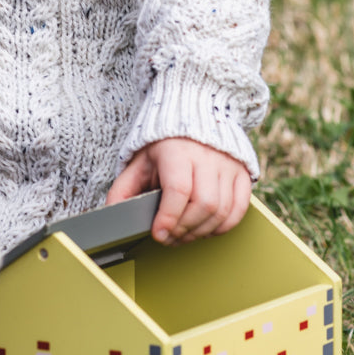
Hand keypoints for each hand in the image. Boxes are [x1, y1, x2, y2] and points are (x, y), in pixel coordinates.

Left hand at [105, 138, 251, 245]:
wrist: (194, 116)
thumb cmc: (164, 144)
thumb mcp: (140, 161)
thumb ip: (124, 188)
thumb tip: (112, 215)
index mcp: (177, 150)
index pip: (178, 189)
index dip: (169, 217)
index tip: (159, 233)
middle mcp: (207, 155)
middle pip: (203, 204)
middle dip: (184, 229)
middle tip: (170, 237)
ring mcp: (228, 165)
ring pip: (222, 210)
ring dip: (201, 231)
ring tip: (184, 234)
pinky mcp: (242, 174)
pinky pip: (238, 210)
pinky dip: (223, 226)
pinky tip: (206, 228)